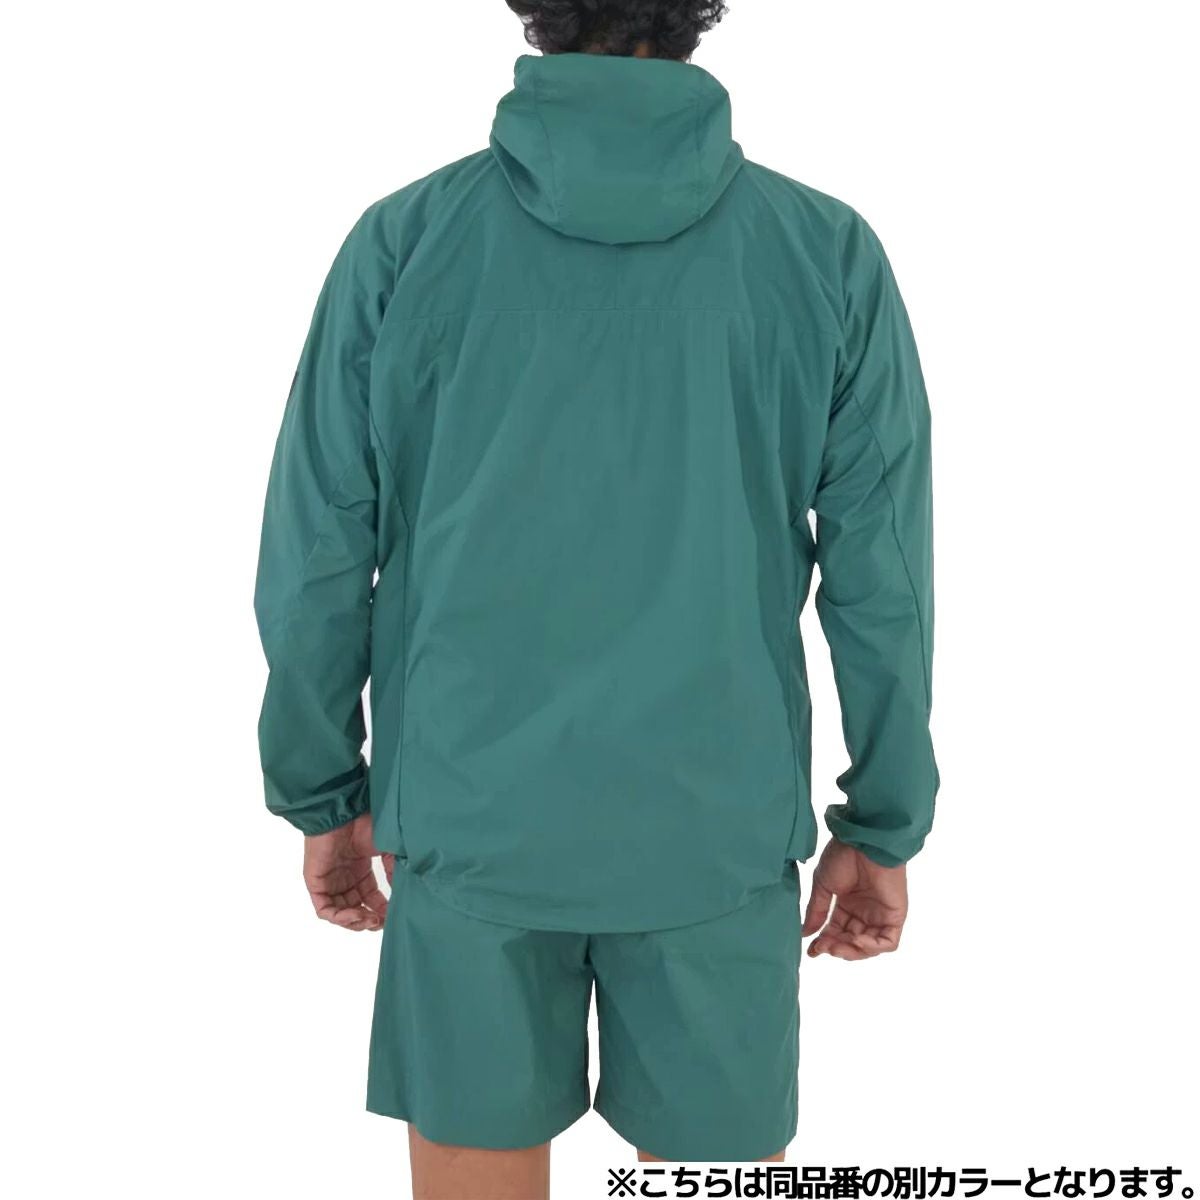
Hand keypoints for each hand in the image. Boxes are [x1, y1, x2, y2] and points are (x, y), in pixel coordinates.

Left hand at [302, 813, 394, 931]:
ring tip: (370, 920)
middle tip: (381, 922)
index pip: (370, 899)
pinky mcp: (316, 883)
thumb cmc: (365, 824)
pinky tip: (356, 914)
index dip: (382, 911)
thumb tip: (403, 894)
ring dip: (356, 922)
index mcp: (360, 871)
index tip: (393, 916)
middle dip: (369, 920)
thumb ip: (395, 872)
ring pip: (340, 914)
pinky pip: (325, 910)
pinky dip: (340, 918)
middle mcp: (344, 879)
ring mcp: (329, 882)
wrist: (343, 813)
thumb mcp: (388, 850)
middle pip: (356, 909)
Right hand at [802, 839, 907, 958]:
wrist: (864, 841)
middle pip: (851, 942)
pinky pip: (888, 942)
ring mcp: (880, 915)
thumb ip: (817, 911)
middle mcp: (863, 912)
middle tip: (824, 947)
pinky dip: (872, 947)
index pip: (835, 931)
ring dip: (852, 951)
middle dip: (836, 948)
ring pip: (869, 947)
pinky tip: (857, 940)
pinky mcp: (895, 916)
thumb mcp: (823, 885)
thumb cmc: (842, 856)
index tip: (812, 951)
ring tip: (837, 947)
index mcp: (847, 904)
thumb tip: (805, 933)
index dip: (824, 943)